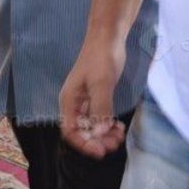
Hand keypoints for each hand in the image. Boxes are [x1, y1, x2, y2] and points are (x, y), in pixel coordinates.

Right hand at [59, 38, 126, 157]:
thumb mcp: (101, 83)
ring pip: (91, 125)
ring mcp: (85, 99)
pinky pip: (99, 117)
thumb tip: (99, 133)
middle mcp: (74, 103)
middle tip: (114, 145)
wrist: (108, 36)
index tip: (101, 151)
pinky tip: (119, 127)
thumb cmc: (102, 58)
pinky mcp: (96, 95)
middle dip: (96, 140)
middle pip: (81, 131)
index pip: (70, 131)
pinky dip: (107, 124)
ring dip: (103, 134)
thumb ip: (100, 108)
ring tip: (119, 137)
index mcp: (69, 101)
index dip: (84, 144)